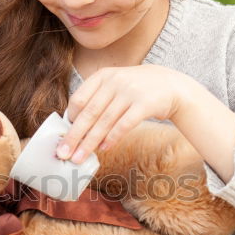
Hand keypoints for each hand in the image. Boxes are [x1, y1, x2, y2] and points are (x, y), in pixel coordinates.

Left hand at [58, 65, 183, 163]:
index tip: (63, 137)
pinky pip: (124, 125)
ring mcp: (130, 92)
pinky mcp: (144, 104)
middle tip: (63, 153)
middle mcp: (114, 81)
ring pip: (104, 122)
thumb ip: (96, 100)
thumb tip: (73, 126)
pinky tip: (104, 149)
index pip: (78, 99)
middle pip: (88, 113)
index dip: (69, 120)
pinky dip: (112, 138)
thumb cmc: (136, 91)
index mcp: (102, 76)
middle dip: (74, 136)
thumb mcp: (115, 85)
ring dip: (90, 142)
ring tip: (79, 158)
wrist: (171, 86)